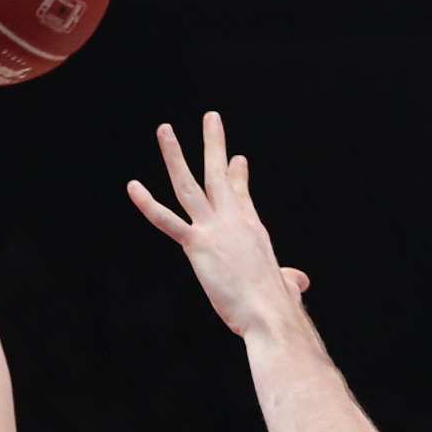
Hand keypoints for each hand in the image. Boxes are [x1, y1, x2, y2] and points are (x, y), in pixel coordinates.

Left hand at [127, 113, 310, 338]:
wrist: (270, 314)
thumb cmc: (278, 307)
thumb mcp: (287, 287)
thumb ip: (290, 280)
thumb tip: (298, 282)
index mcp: (253, 230)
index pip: (241, 195)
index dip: (237, 175)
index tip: (235, 158)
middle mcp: (234, 221)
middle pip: (219, 175)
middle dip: (214, 144)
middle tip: (211, 117)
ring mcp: (214, 229)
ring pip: (189, 185)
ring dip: (175, 155)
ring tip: (164, 129)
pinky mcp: (198, 245)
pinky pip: (167, 220)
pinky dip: (148, 204)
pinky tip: (133, 187)